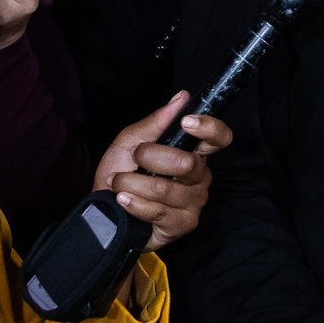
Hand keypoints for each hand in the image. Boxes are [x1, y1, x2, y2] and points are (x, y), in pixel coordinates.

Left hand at [92, 90, 230, 249]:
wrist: (105, 212)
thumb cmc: (121, 173)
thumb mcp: (131, 142)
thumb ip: (156, 122)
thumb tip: (182, 97)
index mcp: (193, 153)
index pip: (219, 138)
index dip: (209, 128)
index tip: (186, 122)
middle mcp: (200, 178)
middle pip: (188, 163)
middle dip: (151, 157)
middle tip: (135, 158)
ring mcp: (193, 203)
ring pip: (166, 189)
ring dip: (132, 183)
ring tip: (119, 183)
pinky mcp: (182, 225)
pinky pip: (157, 211)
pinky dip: (133, 203)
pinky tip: (123, 200)